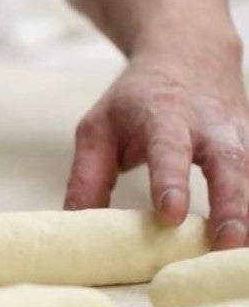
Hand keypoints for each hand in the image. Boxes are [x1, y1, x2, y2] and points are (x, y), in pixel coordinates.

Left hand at [64, 41, 248, 248]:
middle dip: (230, 202)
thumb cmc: (134, 102)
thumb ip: (88, 175)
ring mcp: (240, 133)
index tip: (170, 214)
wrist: (186, 55)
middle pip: (227, 161)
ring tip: (241, 251)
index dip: (170, 180)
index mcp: (163, 115)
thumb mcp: (99, 127)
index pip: (168, 148)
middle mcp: (209, 123)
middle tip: (226, 243)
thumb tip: (75, 222)